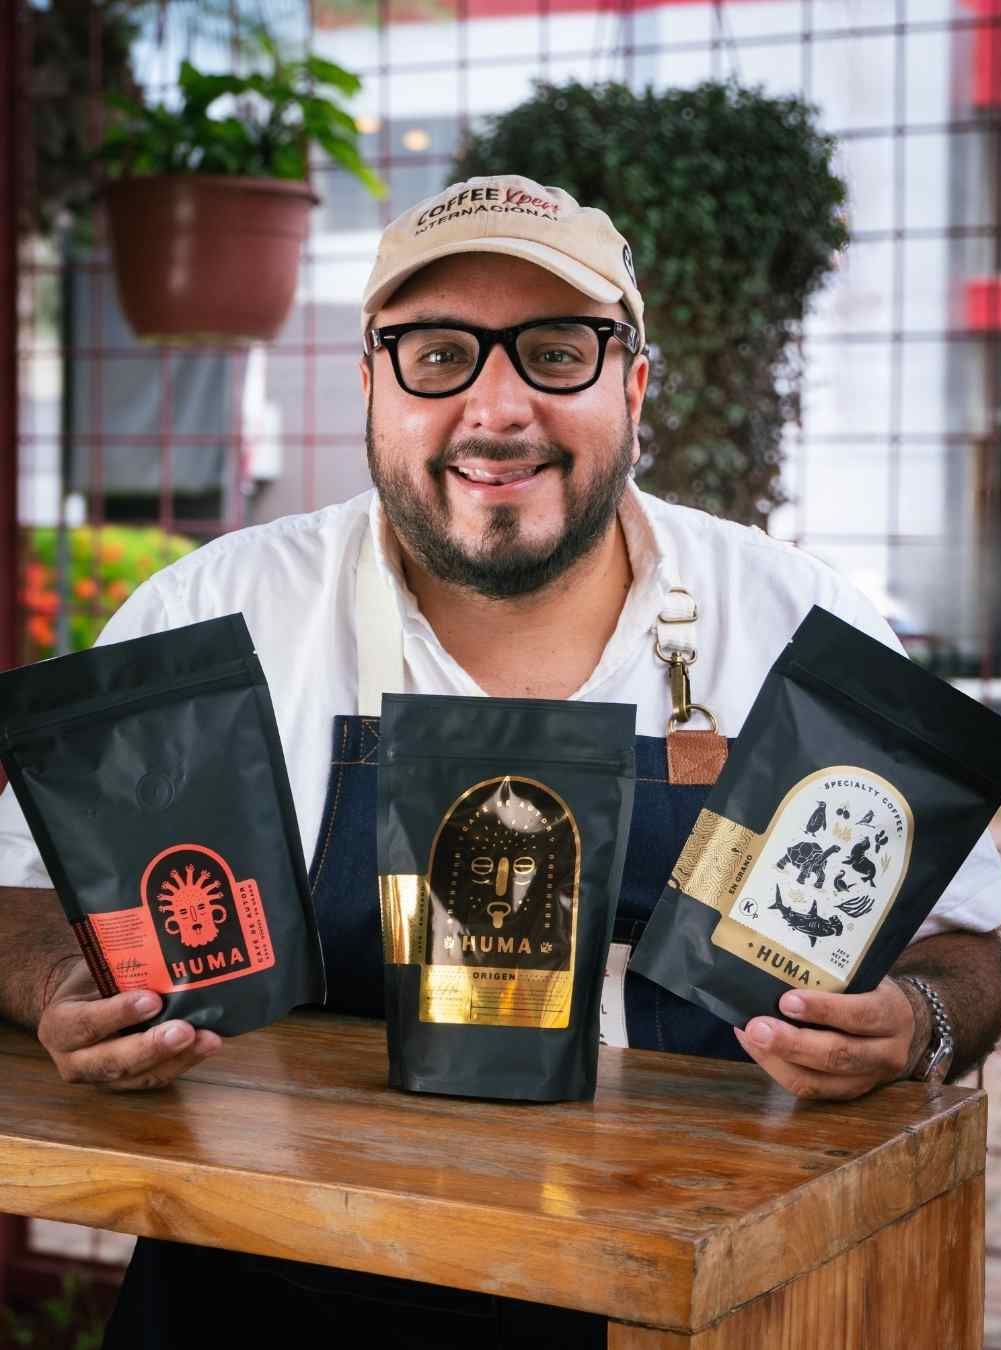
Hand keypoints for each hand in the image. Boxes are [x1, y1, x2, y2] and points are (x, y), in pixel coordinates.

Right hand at [37, 957, 221, 1090]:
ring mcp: (101, 1078)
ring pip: (139, 1076)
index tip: (152, 1000)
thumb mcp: (93, 969)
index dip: (118, 1014)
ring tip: (208, 1040)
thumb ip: (117, 967)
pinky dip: (184, 1062)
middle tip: (185, 1030)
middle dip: (152, 1047)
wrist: (82, 1005)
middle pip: (112, 1061)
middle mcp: (74, 1060)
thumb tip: (161, 943)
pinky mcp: (127, 1084)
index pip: (86, 1023)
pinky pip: (156, 1078)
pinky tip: (207, 1045)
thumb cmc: (92, 981)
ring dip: (178, 1059)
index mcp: (59, 1025)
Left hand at [733, 977, 915, 1100]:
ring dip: (778, 1060)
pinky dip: (777, 1069)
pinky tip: (756, 1048)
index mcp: (892, 1015)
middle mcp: (886, 1053)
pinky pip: (810, 1090)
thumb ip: (831, 978)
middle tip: (757, 1027)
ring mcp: (869, 1079)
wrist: (899, 1025)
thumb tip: (776, 971)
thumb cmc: (870, 992)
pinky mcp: (848, 1094)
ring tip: (751, 1038)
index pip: (861, 1015)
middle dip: (792, 1043)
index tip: (787, 1000)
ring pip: (820, 1081)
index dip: (824, 1009)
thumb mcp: (863, 978)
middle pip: (838, 1055)